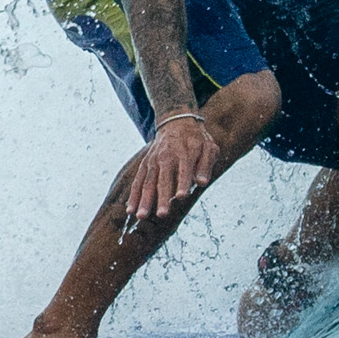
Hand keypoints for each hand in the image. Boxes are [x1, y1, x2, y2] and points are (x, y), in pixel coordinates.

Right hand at [121, 110, 224, 227]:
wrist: (176, 121)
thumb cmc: (197, 139)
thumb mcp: (208, 147)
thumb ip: (206, 165)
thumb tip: (202, 183)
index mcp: (185, 152)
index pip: (184, 169)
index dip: (183, 183)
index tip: (182, 197)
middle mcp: (166, 156)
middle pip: (163, 179)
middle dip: (162, 197)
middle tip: (162, 214)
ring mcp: (153, 161)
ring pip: (147, 182)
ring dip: (144, 200)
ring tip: (140, 216)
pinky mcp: (145, 164)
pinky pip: (137, 181)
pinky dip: (133, 195)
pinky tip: (130, 210)